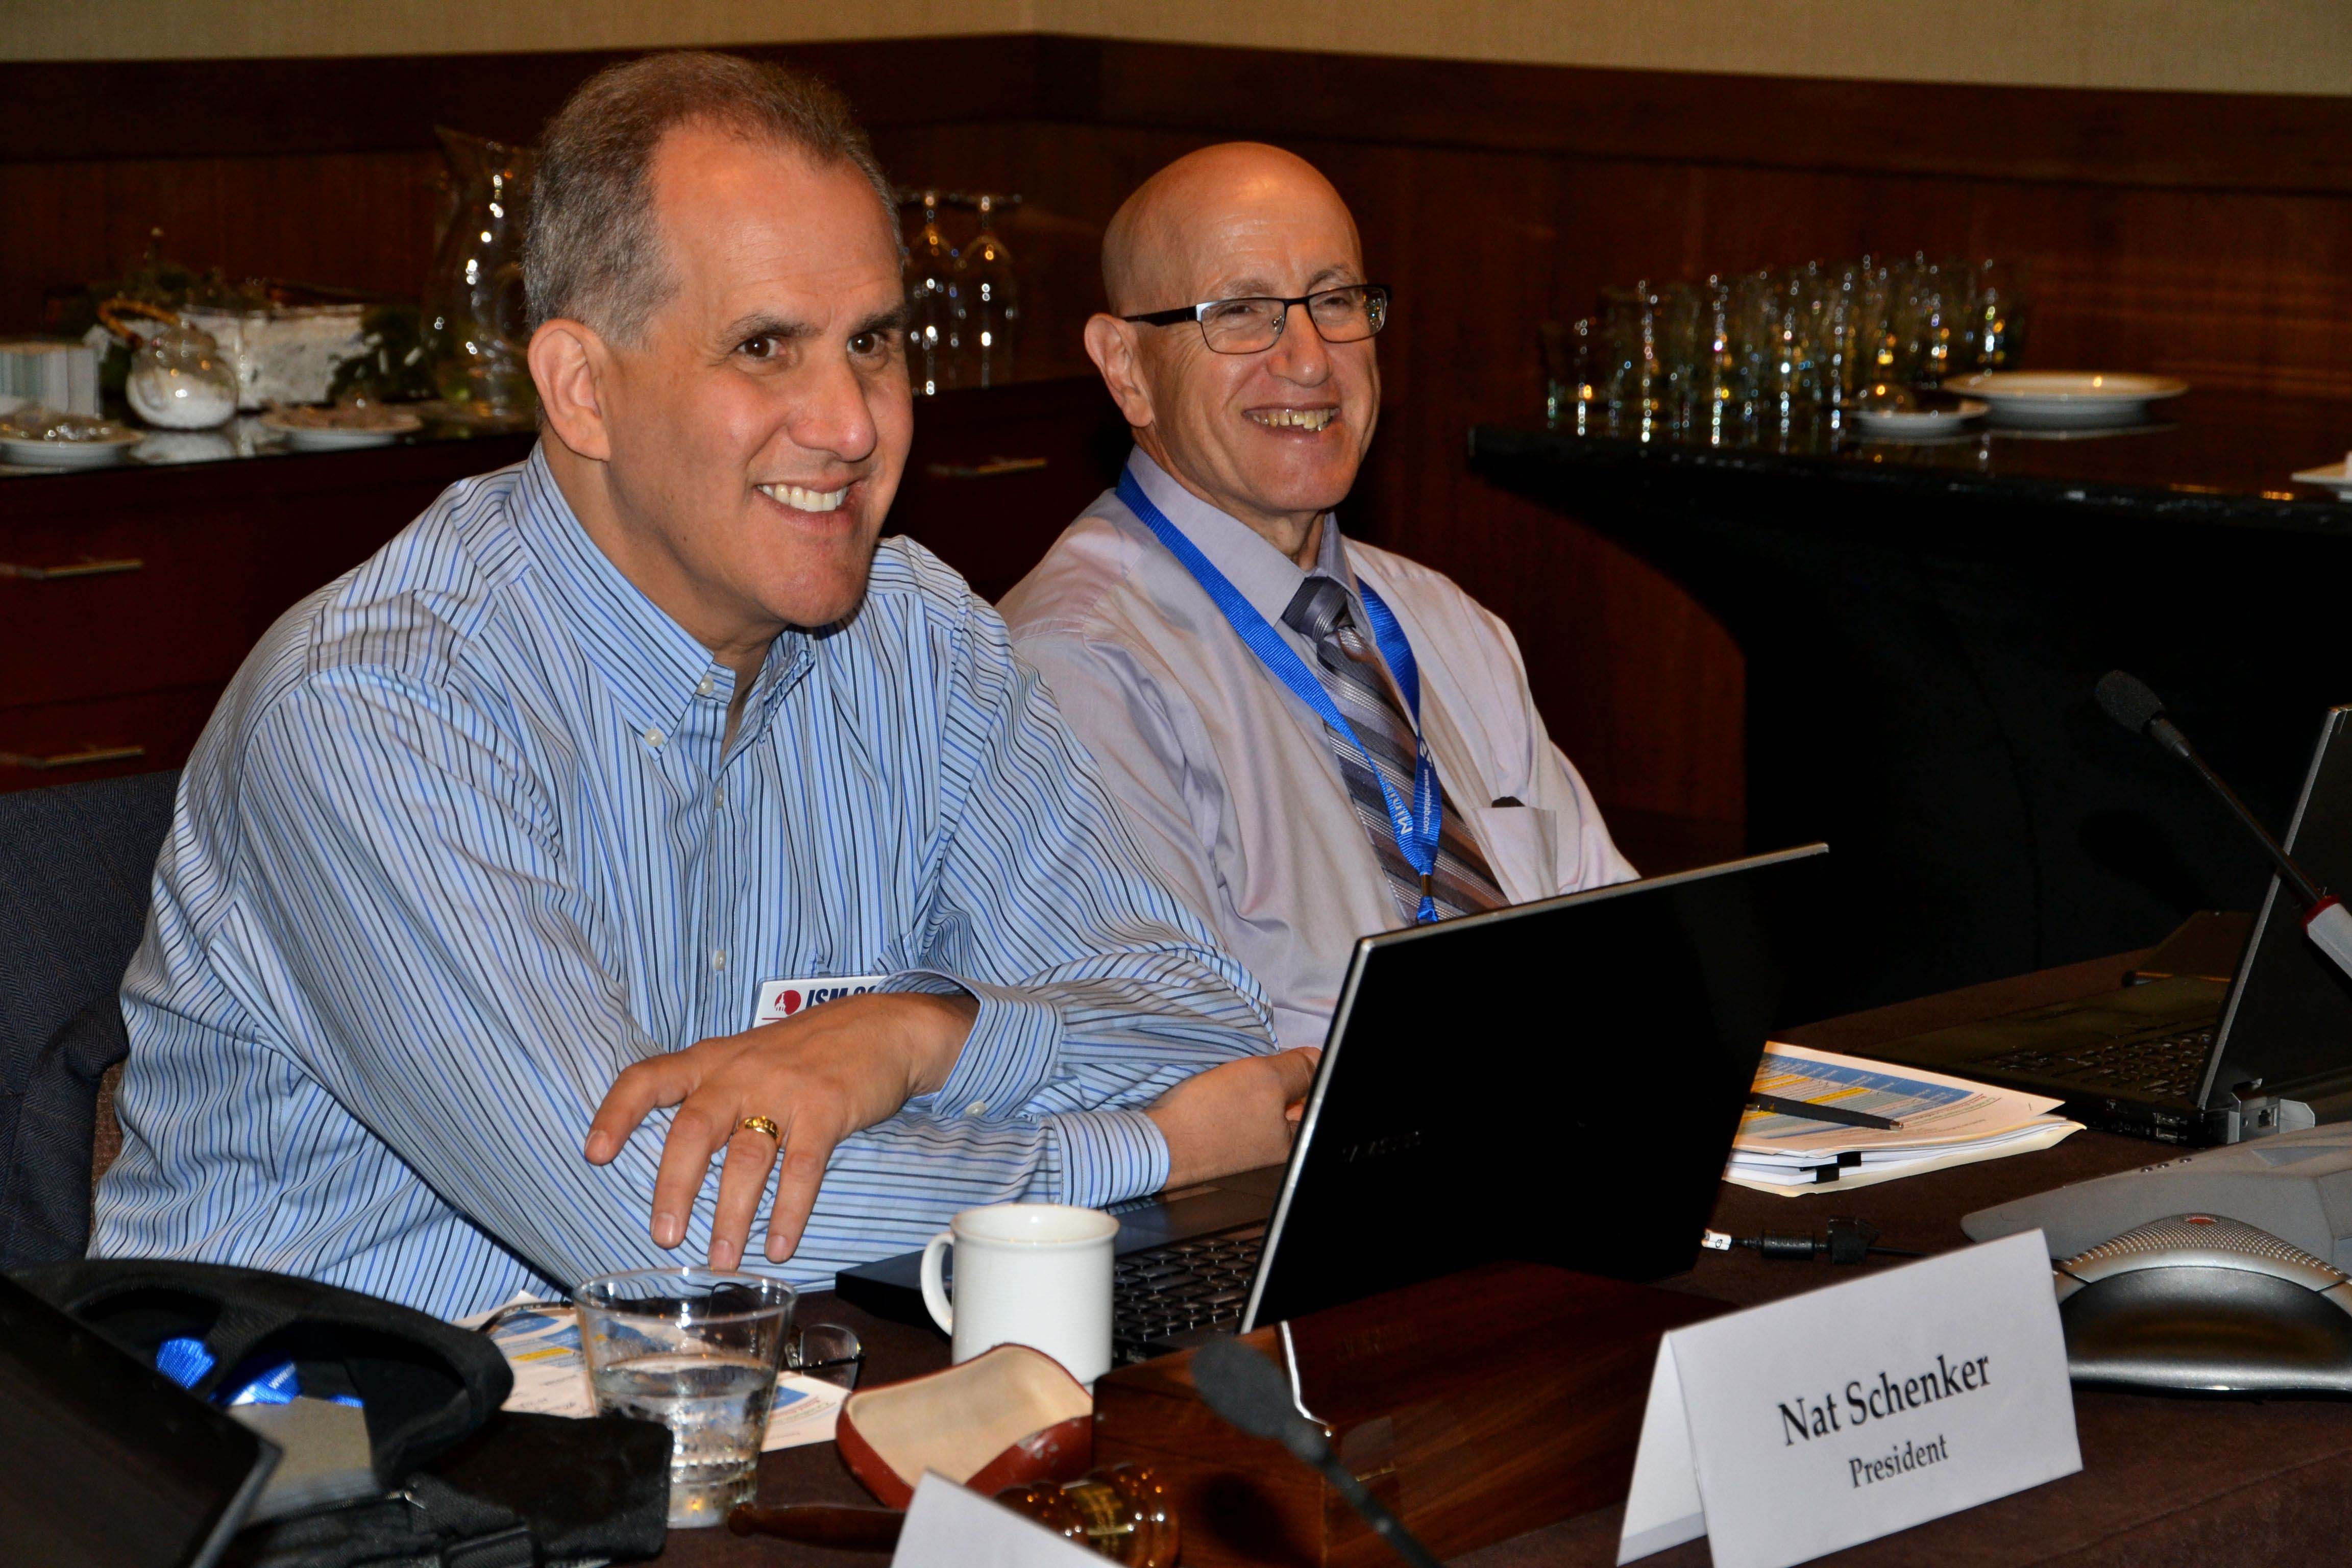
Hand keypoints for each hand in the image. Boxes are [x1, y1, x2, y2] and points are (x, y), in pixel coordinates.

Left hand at [584, 991, 978, 1266]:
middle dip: (674, 1188)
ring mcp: (784, 1090)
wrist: (880, 1027)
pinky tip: (780, 1245)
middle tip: (665, 1236)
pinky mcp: (826, 1109)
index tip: (594, 1154)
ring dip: (731, 1215)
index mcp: (711, 1061)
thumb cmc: (805, 1053)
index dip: (616, 1114)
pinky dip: (788, 1212)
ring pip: (746, 1159)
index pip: (647, 1078)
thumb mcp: (746, 1059)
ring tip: (723, 1259)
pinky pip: (801, 1169)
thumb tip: (672, 1162)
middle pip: (692, 1130)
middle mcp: (739, 1072)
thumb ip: (710, 1094)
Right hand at [1144, 1048, 1320, 1189]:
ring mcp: (1247, 1144)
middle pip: (1289, 1097)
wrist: (1156, 1141)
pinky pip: (1238, 1106)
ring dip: (1252, 1081)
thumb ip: (1299, 1068)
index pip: (1314, 1097)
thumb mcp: (1265, 1080)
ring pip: (1262, 1098)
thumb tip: (1316, 1059)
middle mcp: (1274, 1148)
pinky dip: (1232, 1091)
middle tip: (1254, 1067)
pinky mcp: (1222, 1138)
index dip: (1303, 1069)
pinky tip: (1218, 1086)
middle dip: (1277, 1075)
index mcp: (1293, 1143)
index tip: (1286, 1056)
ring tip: (1233, 1076)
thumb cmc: (1212, 1116)